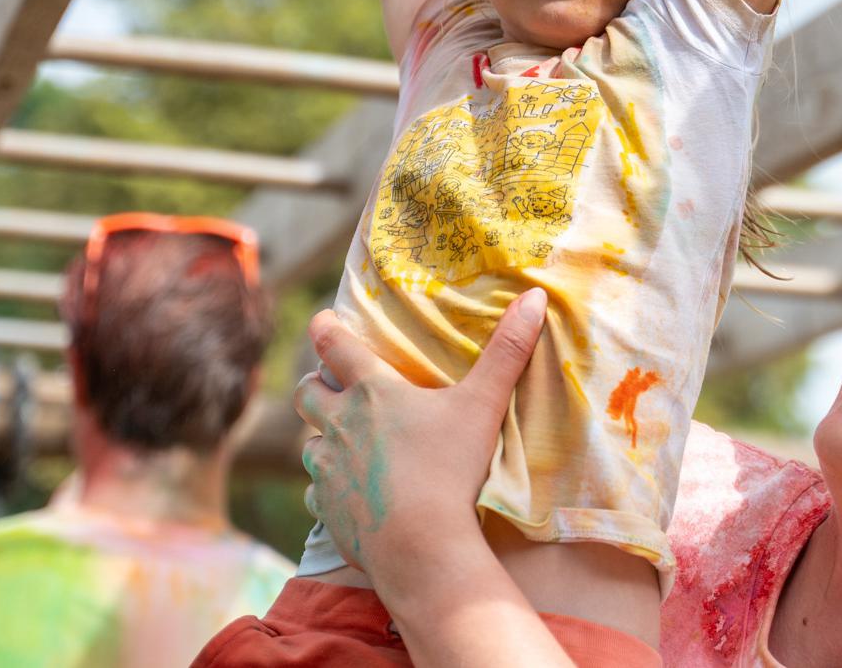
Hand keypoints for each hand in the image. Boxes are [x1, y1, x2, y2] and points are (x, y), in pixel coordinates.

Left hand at [296, 289, 546, 586]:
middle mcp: (340, 425)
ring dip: (323, 438)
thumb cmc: (452, 469)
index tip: (322, 321)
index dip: (324, 329)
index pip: (333, 346)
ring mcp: (328, 470)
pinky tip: (348, 494)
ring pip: (309, 444)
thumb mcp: (483, 405)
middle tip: (329, 385)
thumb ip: (508, 351)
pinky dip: (328, 489)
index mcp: (372, 392)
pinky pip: (316, 493)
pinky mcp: (326, 509)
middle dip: (315, 385)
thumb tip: (535, 295)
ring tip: (344, 443)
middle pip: (306, 393)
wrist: (421, 546)